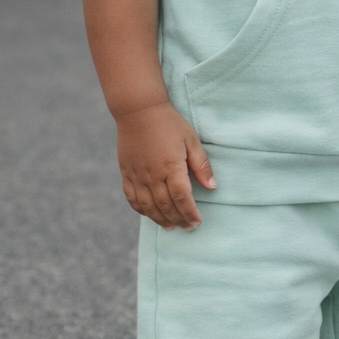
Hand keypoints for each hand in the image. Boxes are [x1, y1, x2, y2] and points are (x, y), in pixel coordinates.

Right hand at [115, 102, 215, 229]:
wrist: (138, 110)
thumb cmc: (169, 123)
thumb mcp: (191, 140)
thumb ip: (201, 165)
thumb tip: (212, 187)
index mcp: (171, 167)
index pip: (182, 199)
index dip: (190, 213)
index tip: (198, 222)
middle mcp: (152, 175)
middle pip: (166, 207)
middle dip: (179, 220)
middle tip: (188, 228)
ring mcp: (137, 176)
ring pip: (148, 207)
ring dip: (160, 220)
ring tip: (171, 227)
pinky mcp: (126, 173)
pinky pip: (131, 198)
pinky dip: (141, 210)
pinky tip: (150, 214)